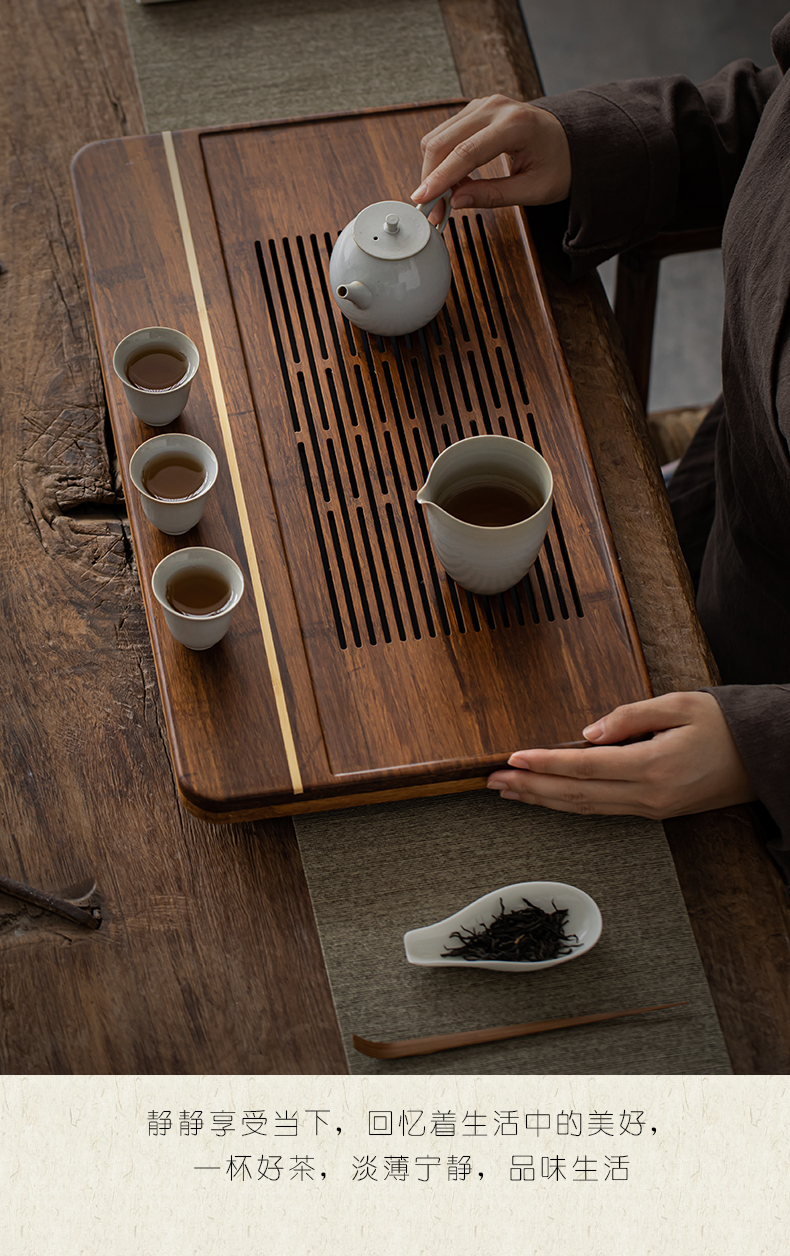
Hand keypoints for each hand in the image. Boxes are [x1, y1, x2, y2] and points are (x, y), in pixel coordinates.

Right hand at [411, 95, 571, 215]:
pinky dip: (442, 158)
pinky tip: (452, 180)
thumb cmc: (559, 163)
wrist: (569, 140)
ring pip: (439, 135)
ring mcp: (484, 105)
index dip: (440, 178)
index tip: (423, 199)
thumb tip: (457, 201)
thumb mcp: (533, 189)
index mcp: (515, 124)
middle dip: (432, 178)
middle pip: (444, 141)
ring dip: (434, 169)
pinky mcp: (476, 110)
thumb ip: (494, 195)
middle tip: (431, 210)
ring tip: (444, 198)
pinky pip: (447, 133)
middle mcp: (496, 107)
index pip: (466, 152)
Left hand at [486, 692, 756, 819]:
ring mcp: (651, 808)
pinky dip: (569, 805)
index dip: (545, 764)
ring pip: (585, 808)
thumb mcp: (681, 704)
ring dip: (544, 800)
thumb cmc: (724, 726)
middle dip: (531, 788)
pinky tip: (549, 798)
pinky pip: (602, 810)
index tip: (512, 759)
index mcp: (653, 766)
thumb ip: (630, 716)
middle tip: (492, 781)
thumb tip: (587, 732)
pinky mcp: (654, 811)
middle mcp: (648, 795)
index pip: (584, 767)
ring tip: (508, 792)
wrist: (764, 759)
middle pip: (576, 795)